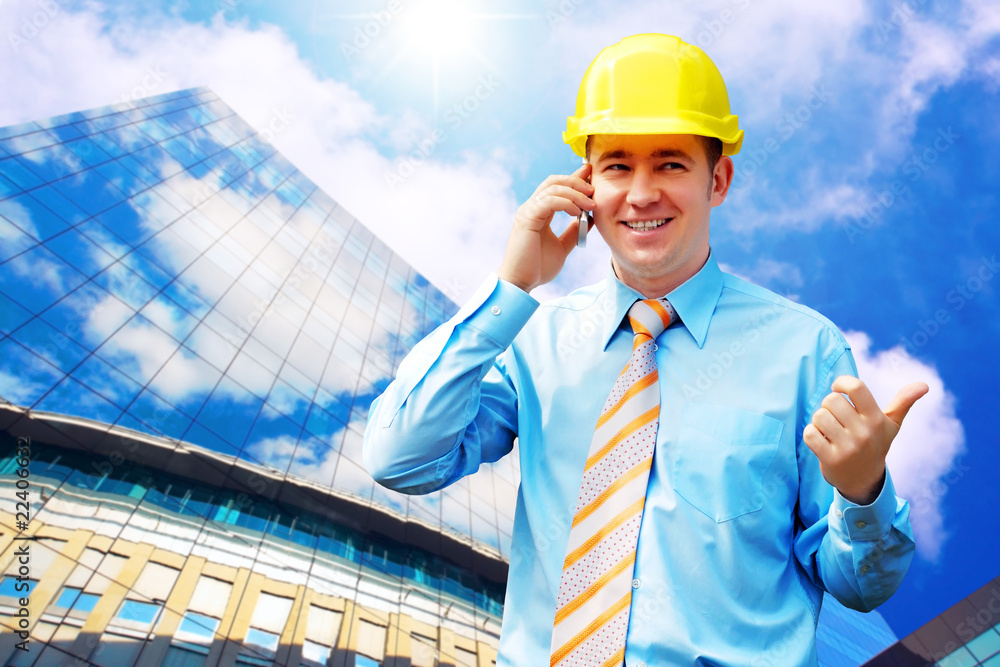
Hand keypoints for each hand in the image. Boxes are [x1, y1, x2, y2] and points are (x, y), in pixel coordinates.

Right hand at [497, 162, 594, 292]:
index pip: (556, 187)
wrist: (521, 282)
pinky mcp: (527, 219)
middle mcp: (531, 208)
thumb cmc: (537, 267)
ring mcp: (528, 212)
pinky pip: (548, 202)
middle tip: (593, 188)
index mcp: (538, 212)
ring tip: (591, 204)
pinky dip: (565, 203)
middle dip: (576, 181)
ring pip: (552, 189)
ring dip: (575, 193)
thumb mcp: (562, 246)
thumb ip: (573, 232)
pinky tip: (577, 212)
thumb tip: (589, 219)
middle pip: (554, 181)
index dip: (573, 178)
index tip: (590, 175)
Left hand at [803, 376, 928, 503]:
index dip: (841, 383)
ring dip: (819, 421)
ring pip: (819, 416)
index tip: (838, 389)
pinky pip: (809, 434)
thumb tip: (924, 385)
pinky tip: (822, 440)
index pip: (856, 387)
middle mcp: (863, 433)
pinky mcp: (831, 459)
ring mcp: (847, 447)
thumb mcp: (891, 425)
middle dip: (829, 406)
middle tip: (836, 417)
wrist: (863, 481)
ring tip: (830, 430)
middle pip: (831, 400)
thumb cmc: (875, 444)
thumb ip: (903, 402)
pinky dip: (811, 434)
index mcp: (876, 419)